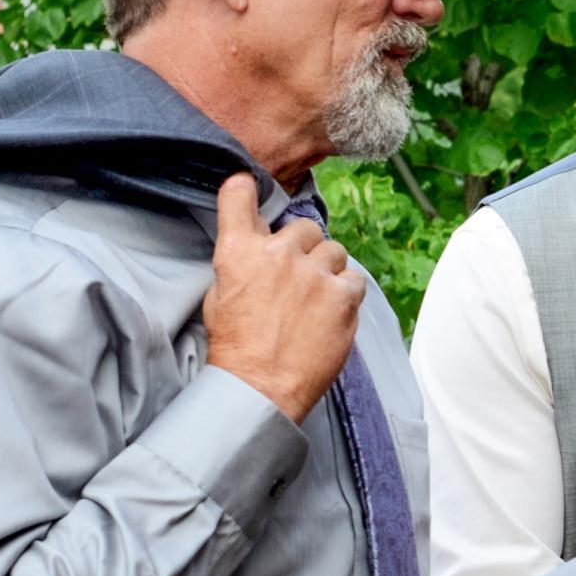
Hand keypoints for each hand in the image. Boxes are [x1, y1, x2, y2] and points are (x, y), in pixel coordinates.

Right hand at [205, 175, 364, 423]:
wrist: (259, 388)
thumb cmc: (236, 348)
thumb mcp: (220, 295)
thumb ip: (241, 260)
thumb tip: (260, 238)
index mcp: (238, 252)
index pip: (239, 195)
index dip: (246, 189)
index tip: (249, 188)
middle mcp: (277, 254)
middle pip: (303, 227)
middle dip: (303, 248)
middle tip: (298, 278)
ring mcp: (313, 273)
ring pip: (334, 251)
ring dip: (328, 270)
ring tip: (317, 300)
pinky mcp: (343, 296)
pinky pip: (355, 279)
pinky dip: (347, 293)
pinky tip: (333, 312)